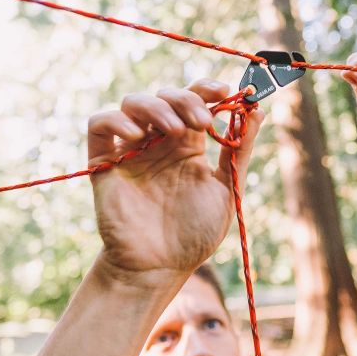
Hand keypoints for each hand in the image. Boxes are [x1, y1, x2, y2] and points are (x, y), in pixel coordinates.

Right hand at [87, 79, 263, 281]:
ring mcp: (131, 150)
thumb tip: (257, 110)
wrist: (161, 267)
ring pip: (133, 103)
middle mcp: (158, 141)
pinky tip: (138, 136)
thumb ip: (238, 150)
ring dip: (157, 107)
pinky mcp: (104, 162)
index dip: (206, 88)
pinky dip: (117, 121)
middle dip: (186, 100)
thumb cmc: (195, 233)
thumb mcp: (227, 188)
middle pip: (166, 96)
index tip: (225, 91)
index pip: (193, 99)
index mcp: (187, 144)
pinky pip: (100, 125)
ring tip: (175, 131)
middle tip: (202, 123)